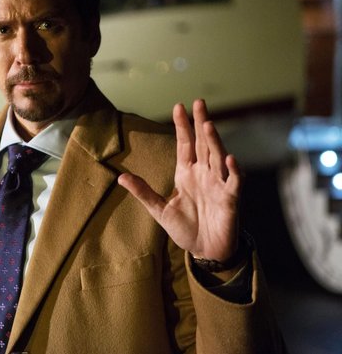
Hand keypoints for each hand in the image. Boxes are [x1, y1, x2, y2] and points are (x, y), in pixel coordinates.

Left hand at [118, 99, 241, 261]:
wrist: (204, 250)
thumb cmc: (184, 228)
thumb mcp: (159, 210)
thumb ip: (143, 192)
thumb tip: (120, 176)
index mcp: (186, 173)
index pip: (185, 145)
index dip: (183, 126)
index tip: (179, 106)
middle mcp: (204, 174)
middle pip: (202, 144)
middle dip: (201, 123)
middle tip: (199, 102)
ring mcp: (218, 185)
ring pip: (218, 157)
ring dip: (214, 141)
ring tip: (208, 124)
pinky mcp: (230, 199)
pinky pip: (234, 182)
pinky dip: (233, 171)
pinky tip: (229, 158)